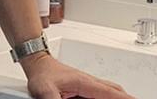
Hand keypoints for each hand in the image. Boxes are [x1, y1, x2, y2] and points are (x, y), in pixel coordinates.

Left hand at [20, 52, 136, 98]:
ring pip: (110, 93)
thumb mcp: (45, 90)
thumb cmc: (41, 73)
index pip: (111, 94)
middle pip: (116, 92)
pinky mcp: (84, 89)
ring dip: (120, 98)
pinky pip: (102, 95)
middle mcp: (90, 83)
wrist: (36, 62)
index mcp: (85, 83)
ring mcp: (88, 86)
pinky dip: (110, 98)